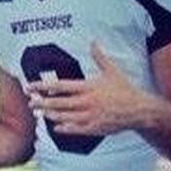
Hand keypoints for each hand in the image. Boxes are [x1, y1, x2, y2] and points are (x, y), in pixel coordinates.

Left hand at [28, 43, 149, 135]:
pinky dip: (65, 129)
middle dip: (42, 103)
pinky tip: (56, 127)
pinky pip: (77, 129)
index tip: (30, 86)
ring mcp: (91, 116)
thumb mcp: (112, 71)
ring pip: (65, 117)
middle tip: (30, 102)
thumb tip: (94, 41)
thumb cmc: (124, 89)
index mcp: (88, 87)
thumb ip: (99, 57)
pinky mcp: (96, 128)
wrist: (141, 110)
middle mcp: (87, 102)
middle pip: (59, 103)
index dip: (43, 86)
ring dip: (50, 115)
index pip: (60, 85)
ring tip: (40, 113)